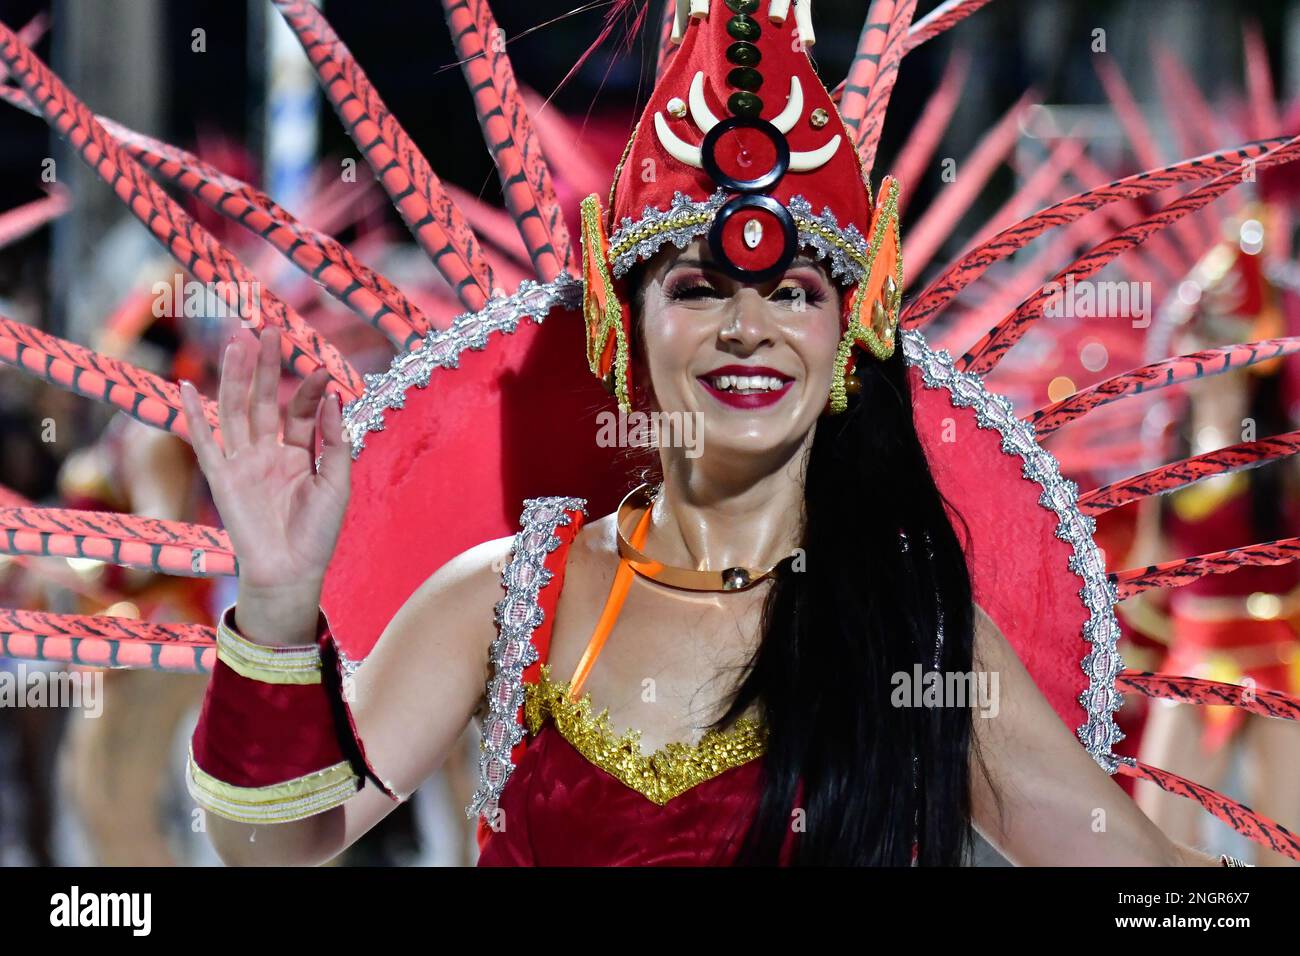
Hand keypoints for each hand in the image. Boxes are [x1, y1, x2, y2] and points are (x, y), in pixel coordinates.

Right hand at [179, 327, 351, 644]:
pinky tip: (185, 386)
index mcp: (298, 455)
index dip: (310, 390)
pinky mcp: (222, 478)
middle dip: (265, 366)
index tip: (321, 369)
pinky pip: (204, 441)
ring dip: (235, 377)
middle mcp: (268, 453)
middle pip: (263, 400)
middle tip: (267, 329)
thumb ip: (334, 441)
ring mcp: (243, 463)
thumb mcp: (337, 483)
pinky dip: (193, 415)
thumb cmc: (318, 534)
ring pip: (235, 410)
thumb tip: (332, 398)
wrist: (292, 572)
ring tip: (237, 342)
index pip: (300, 411)